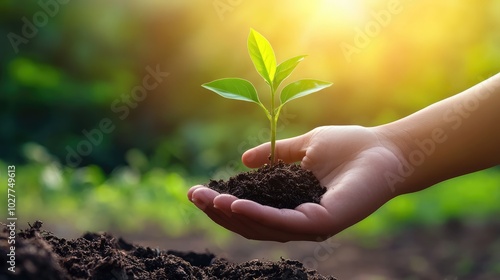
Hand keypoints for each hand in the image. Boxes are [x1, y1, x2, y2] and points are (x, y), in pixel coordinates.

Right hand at [188, 125, 402, 241]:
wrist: (386, 148)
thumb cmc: (350, 147)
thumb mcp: (303, 148)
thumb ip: (274, 156)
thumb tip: (243, 160)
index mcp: (293, 206)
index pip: (251, 210)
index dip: (223, 203)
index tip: (197, 190)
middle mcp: (299, 222)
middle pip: (251, 223)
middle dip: (219, 211)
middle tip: (195, 196)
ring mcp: (312, 226)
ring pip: (262, 226)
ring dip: (232, 214)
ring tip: (210, 199)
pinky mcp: (323, 223)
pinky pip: (284, 222)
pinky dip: (257, 214)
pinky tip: (235, 203)